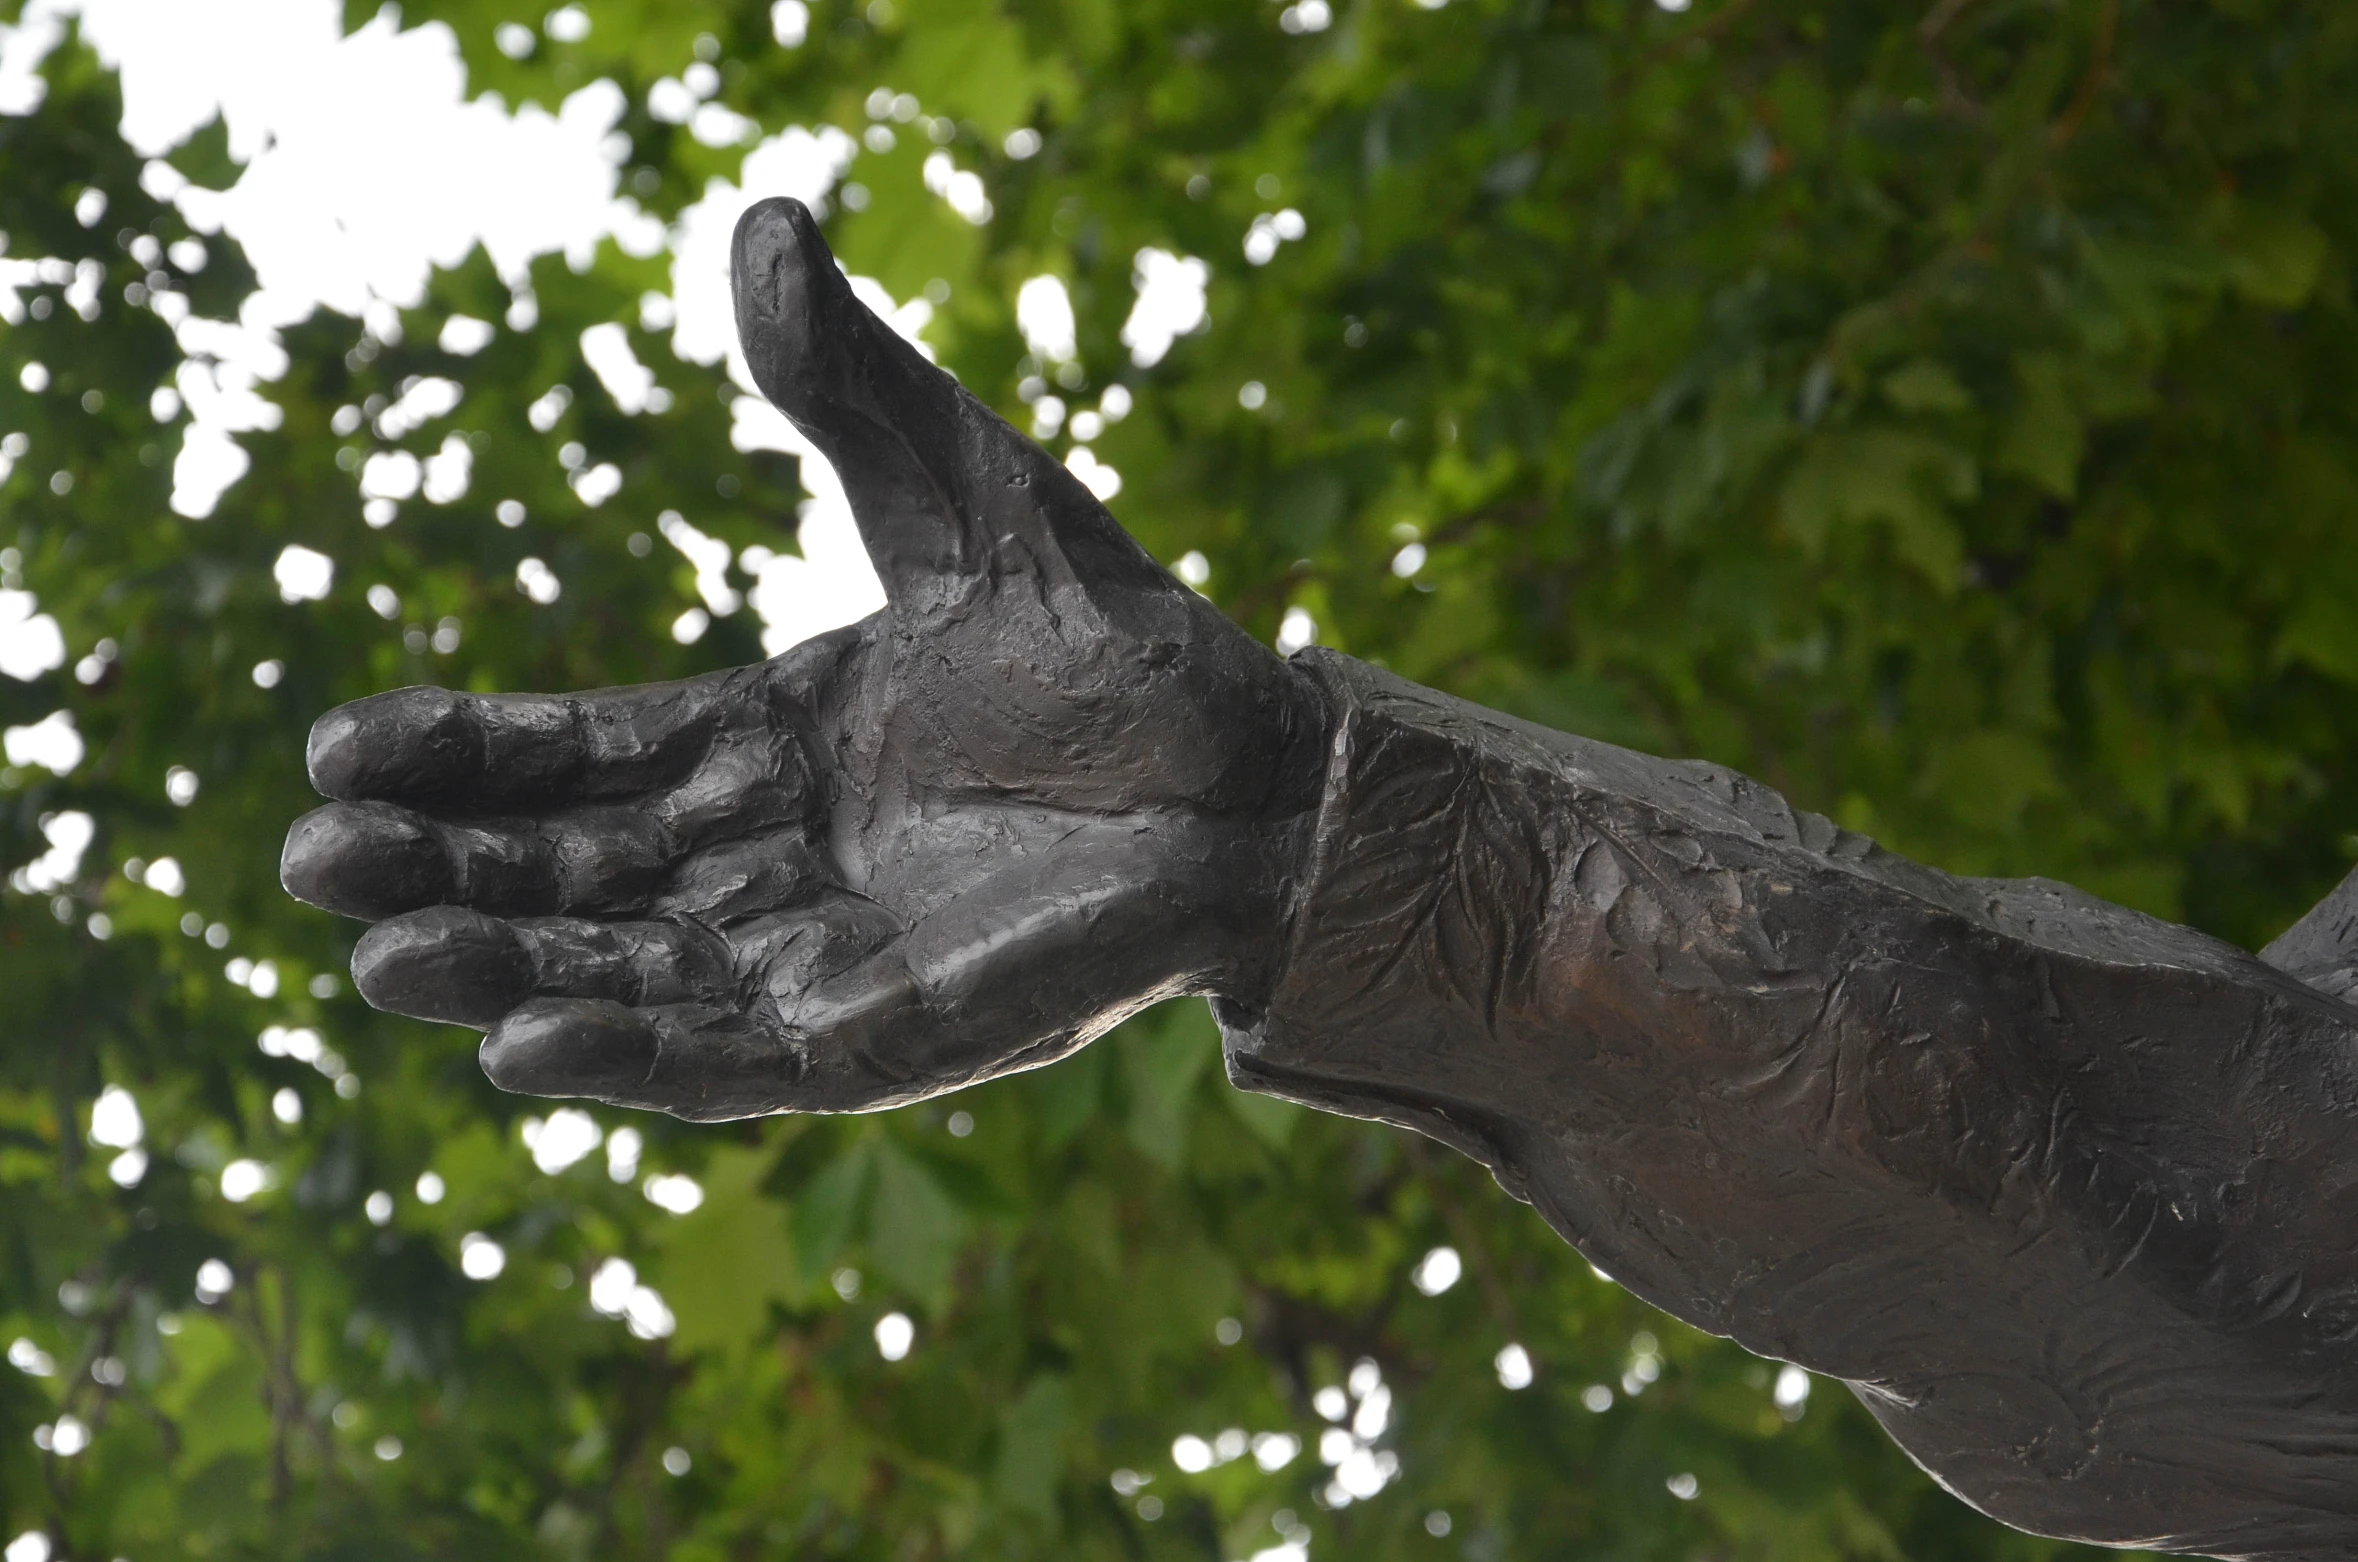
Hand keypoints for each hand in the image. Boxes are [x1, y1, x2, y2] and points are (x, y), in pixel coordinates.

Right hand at [281, 197, 1327, 1119]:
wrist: (1262, 770)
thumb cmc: (1121, 644)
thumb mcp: (970, 494)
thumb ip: (853, 389)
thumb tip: (759, 220)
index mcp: (769, 738)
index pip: (581, 755)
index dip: (465, 756)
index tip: (344, 749)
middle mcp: (772, 854)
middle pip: (572, 872)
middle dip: (449, 872)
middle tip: (321, 863)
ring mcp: (819, 954)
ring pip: (625, 971)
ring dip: (504, 970)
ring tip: (383, 959)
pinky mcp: (883, 1035)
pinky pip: (733, 1058)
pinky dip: (634, 1055)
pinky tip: (529, 1044)